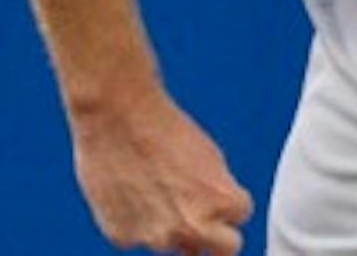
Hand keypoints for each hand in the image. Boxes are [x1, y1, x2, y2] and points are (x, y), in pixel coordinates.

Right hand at [70, 87, 253, 253]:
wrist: (116, 113)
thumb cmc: (161, 125)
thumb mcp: (209, 156)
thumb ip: (219, 193)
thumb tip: (219, 214)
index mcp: (222, 202)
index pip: (240, 216)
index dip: (225, 199)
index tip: (211, 188)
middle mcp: (193, 229)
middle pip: (222, 249)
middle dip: (214, 234)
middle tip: (195, 210)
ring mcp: (157, 238)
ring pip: (174, 244)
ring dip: (169, 226)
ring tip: (151, 187)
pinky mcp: (123, 237)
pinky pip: (137, 238)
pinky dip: (134, 222)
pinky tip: (127, 191)